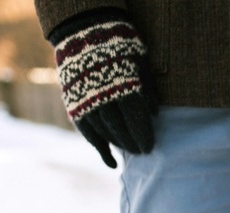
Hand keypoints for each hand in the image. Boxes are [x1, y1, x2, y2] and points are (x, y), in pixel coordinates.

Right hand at [48, 10, 158, 167]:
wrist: (82, 32)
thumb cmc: (118, 45)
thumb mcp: (139, 59)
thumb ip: (147, 85)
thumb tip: (155, 113)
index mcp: (121, 87)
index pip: (135, 120)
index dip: (143, 135)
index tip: (151, 147)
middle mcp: (103, 98)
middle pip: (120, 129)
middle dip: (133, 142)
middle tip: (143, 152)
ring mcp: (86, 103)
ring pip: (104, 133)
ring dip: (118, 145)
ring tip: (130, 150)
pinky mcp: (74, 106)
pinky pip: (88, 134)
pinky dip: (101, 149)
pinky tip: (112, 163)